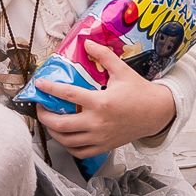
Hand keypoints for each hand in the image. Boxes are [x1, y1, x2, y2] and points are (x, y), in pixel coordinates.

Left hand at [32, 45, 179, 157]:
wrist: (157, 113)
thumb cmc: (139, 92)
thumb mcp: (122, 70)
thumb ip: (103, 55)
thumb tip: (87, 43)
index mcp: (101, 102)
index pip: (68, 94)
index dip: (50, 89)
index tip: (39, 85)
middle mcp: (97, 122)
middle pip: (61, 124)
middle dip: (44, 116)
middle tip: (40, 107)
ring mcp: (100, 137)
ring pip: (67, 141)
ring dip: (53, 132)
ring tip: (50, 122)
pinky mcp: (104, 146)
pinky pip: (79, 152)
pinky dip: (68, 146)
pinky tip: (65, 137)